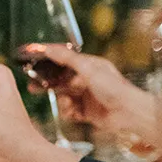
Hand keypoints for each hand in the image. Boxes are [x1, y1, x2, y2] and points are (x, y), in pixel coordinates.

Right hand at [33, 47, 150, 133]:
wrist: (129, 113)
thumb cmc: (114, 88)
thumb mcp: (88, 69)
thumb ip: (67, 59)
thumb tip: (48, 48)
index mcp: (89, 66)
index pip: (64, 62)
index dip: (48, 63)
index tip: (32, 63)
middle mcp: (87, 80)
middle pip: (60, 81)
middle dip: (47, 85)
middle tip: (32, 87)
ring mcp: (86, 97)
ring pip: (63, 97)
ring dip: (63, 102)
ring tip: (67, 105)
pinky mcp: (87, 112)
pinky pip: (70, 111)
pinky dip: (69, 112)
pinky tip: (74, 113)